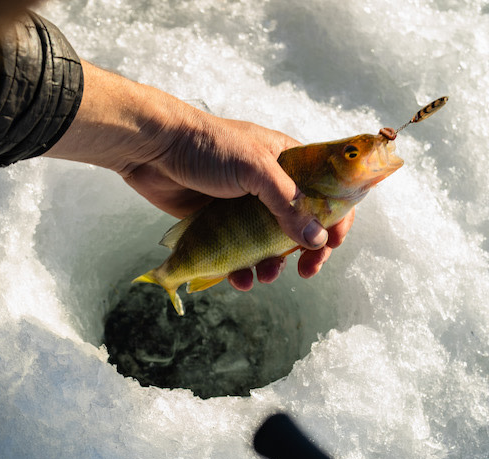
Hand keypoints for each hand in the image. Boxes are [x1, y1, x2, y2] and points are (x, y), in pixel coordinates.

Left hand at [44, 62, 349, 285]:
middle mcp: (269, 185)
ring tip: (265, 276)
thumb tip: (316, 239)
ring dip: (272, 265)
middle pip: (300, 224)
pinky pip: (236, 253)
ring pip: (267, 245)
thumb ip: (286, 202)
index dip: (335, 218)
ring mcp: (243, 207)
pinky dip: (241, 270)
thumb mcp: (255, 169)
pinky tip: (239, 280)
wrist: (153, 149)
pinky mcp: (217, 224)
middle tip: (307, 271)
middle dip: (306, 250)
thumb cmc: (207, 147)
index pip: (325, 191)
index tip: (333, 244)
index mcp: (287, 162)